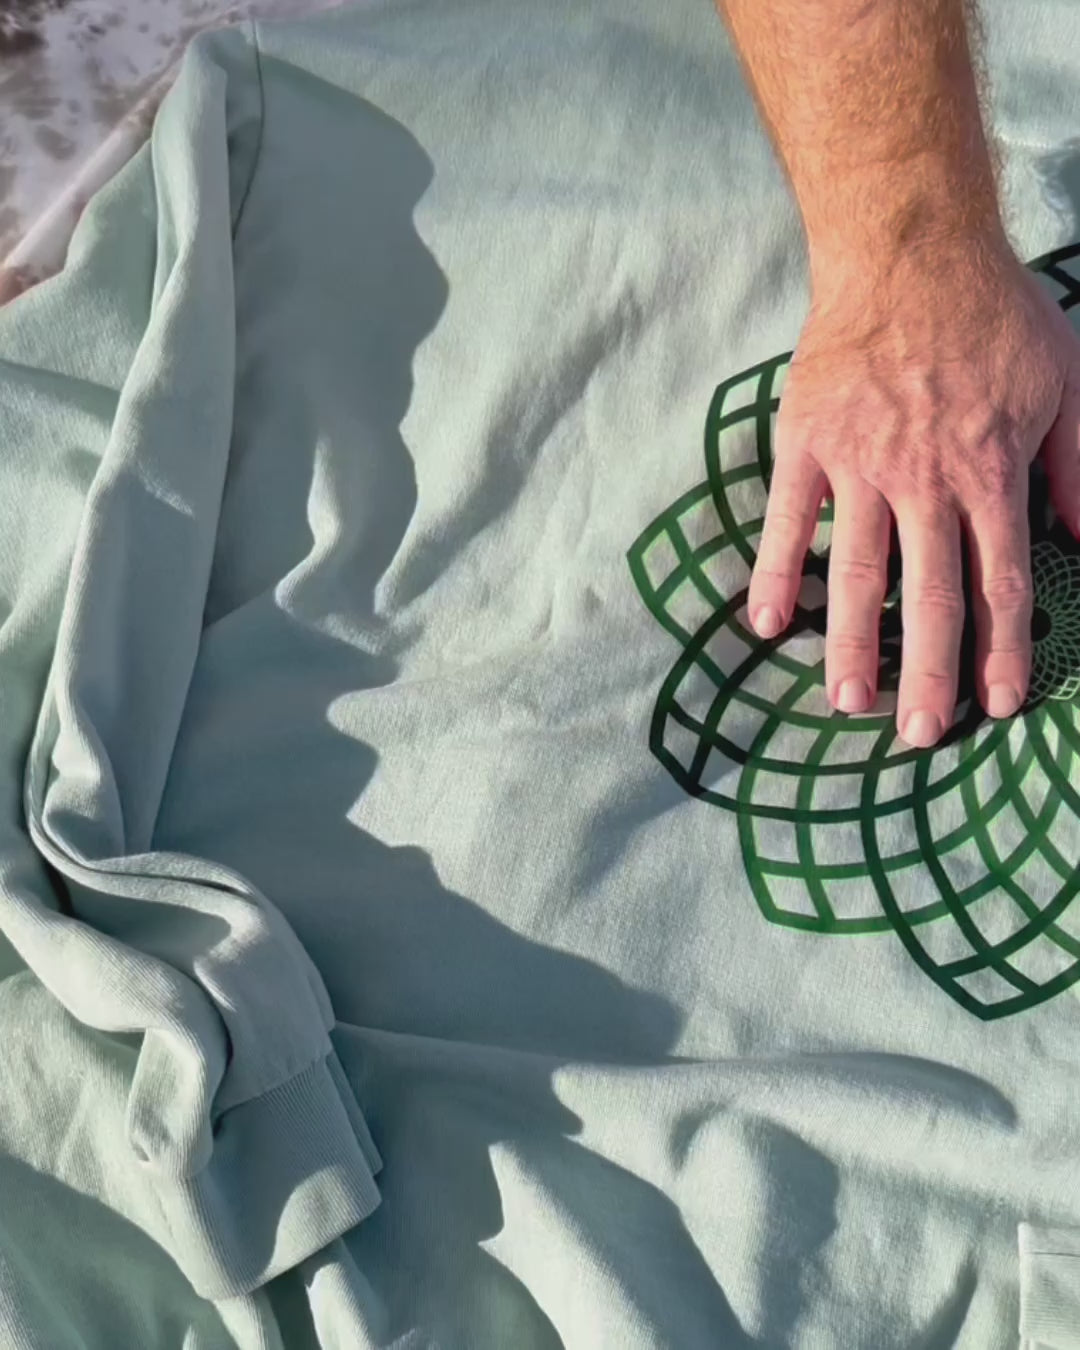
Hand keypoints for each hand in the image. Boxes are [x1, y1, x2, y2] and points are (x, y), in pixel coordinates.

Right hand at [748, 232, 1079, 747]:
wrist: (909, 248)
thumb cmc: (993, 314)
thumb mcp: (1067, 380)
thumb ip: (1079, 465)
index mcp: (990, 470)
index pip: (1000, 579)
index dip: (1002, 648)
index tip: (998, 704)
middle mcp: (925, 479)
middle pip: (928, 594)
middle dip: (928, 672)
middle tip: (919, 736)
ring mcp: (859, 464)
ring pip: (855, 571)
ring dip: (851, 644)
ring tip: (845, 703)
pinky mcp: (806, 443)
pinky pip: (786, 519)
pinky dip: (774, 572)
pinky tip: (765, 625)